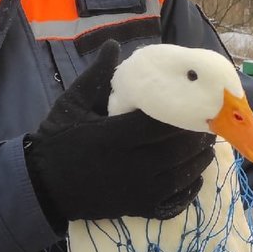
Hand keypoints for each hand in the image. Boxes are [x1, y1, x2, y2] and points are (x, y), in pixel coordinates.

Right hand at [25, 40, 214, 226]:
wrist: (43, 185)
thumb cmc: (58, 140)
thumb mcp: (72, 103)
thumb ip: (97, 76)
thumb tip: (114, 44)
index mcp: (116, 136)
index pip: (162, 124)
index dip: (184, 114)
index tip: (195, 102)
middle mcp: (132, 165)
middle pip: (179, 149)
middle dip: (198, 136)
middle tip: (209, 121)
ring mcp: (138, 190)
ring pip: (182, 175)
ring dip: (199, 159)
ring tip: (206, 144)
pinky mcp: (139, 207)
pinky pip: (175, 201)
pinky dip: (190, 188)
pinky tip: (195, 175)